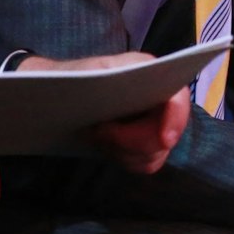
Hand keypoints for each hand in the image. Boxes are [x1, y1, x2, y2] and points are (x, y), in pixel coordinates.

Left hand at [16, 52, 190, 173]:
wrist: (56, 95)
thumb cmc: (74, 77)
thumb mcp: (91, 70)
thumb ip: (114, 75)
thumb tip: (136, 82)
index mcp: (151, 74)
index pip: (177, 98)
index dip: (176, 119)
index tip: (164, 139)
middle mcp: (160, 99)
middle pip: (166, 135)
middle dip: (132, 140)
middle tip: (101, 131)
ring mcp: (154, 123)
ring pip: (156, 153)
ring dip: (124, 150)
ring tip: (98, 134)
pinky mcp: (144, 143)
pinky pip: (146, 163)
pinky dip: (125, 158)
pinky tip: (104, 144)